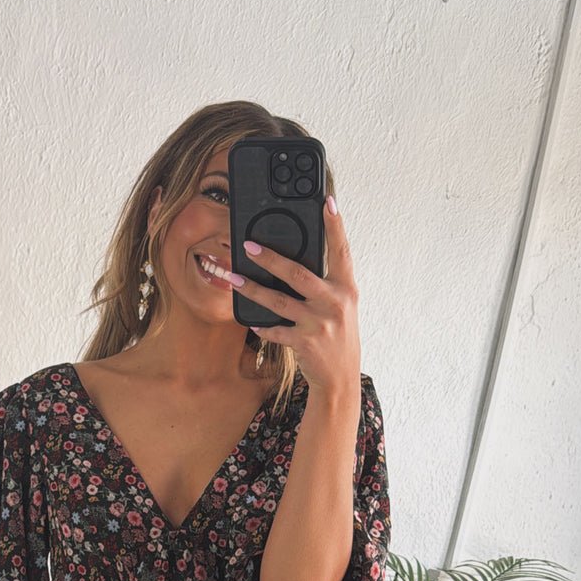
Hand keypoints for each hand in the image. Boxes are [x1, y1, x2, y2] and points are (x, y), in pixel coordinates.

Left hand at [240, 197, 359, 398]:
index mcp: (346, 289)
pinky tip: (252, 321)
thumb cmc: (339, 338)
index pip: (341, 250)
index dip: (335, 225)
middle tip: (248, 245)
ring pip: (279, 301)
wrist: (341, 378)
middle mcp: (334, 303)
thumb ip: (327, 284)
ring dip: (253, 289)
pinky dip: (263, 326)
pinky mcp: (304, 343)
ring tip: (233, 278)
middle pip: (298, 273)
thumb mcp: (341, 307)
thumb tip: (297, 263)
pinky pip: (276, 330)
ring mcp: (319, 324)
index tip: (327, 202)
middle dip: (270, 258)